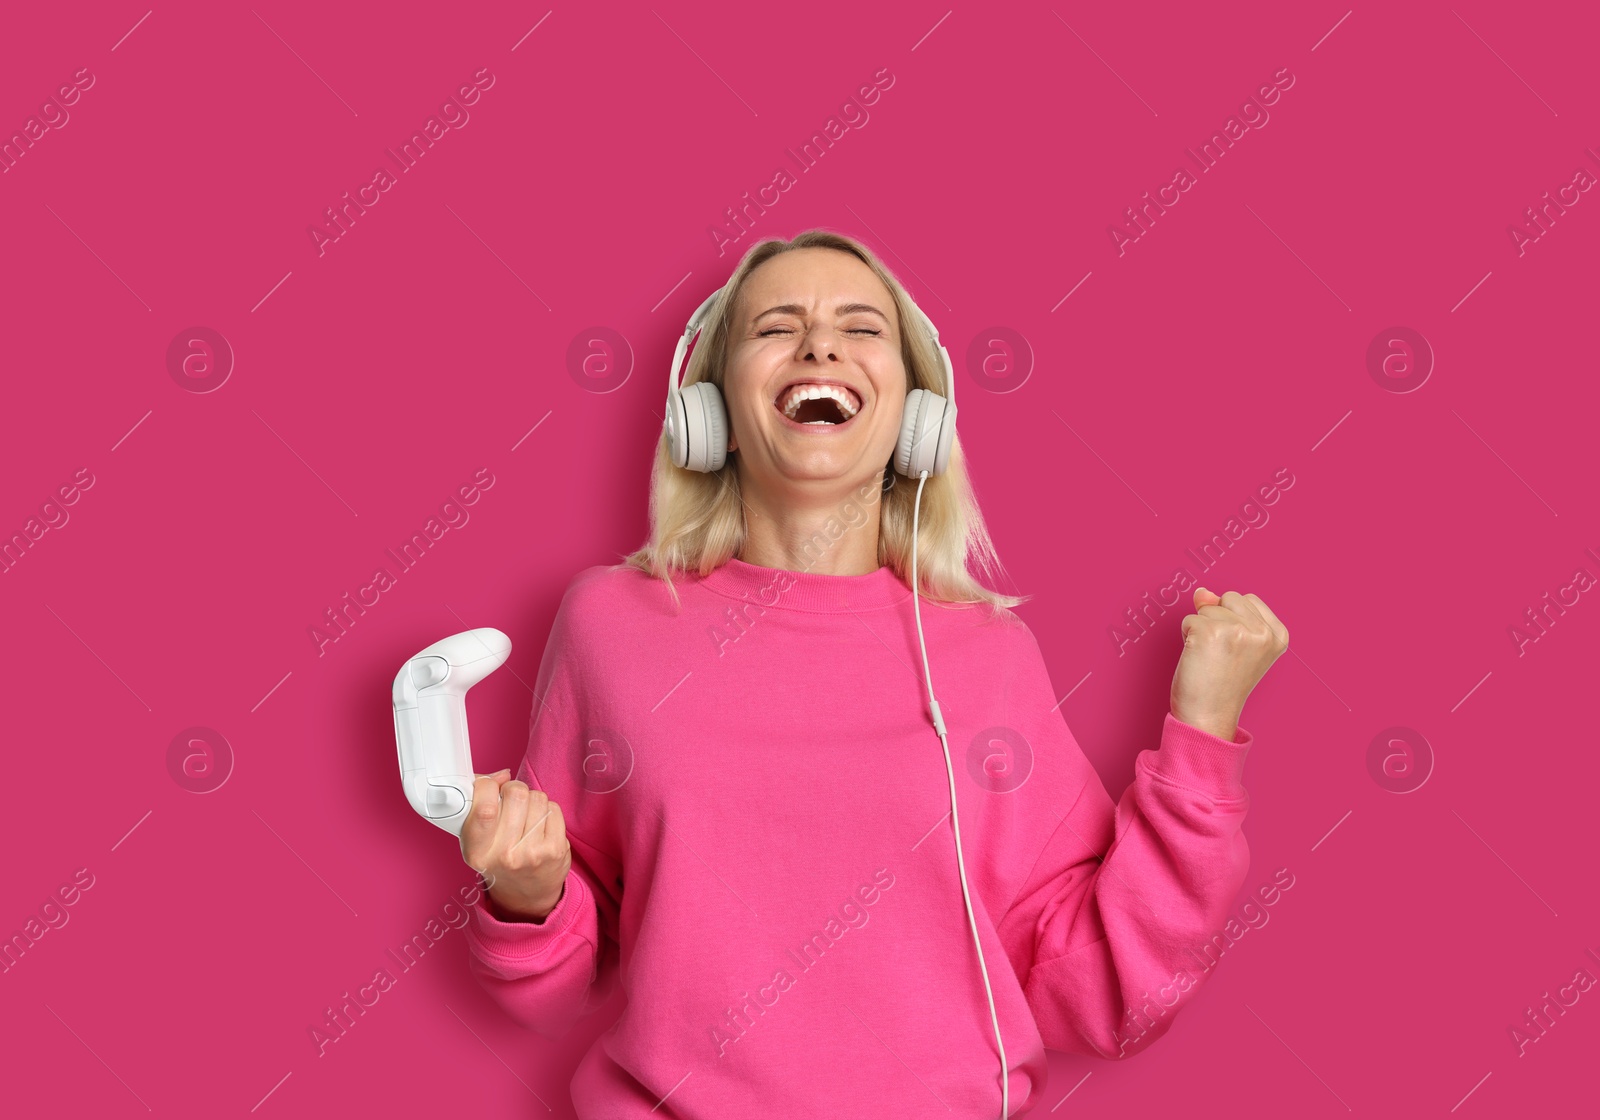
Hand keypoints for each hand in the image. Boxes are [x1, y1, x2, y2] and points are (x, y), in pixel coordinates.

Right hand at [460, 769, 571, 921]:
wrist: (525, 896)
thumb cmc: (499, 861)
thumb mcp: (477, 840)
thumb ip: (479, 804)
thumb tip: (501, 775)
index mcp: (477, 852)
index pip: (484, 807)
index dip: (488, 786)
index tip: (489, 787)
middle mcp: (504, 855)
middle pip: (516, 793)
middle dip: (513, 790)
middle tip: (511, 802)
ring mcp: (532, 853)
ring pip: (537, 797)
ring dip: (532, 800)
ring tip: (526, 817)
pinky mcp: (555, 850)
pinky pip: (553, 808)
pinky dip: (547, 810)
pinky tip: (540, 825)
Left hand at [1169, 588, 1288, 740]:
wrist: (1209, 717)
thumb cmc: (1221, 684)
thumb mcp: (1235, 644)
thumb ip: (1225, 613)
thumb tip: (1202, 592)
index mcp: (1278, 635)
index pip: (1247, 599)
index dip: (1232, 620)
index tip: (1235, 650)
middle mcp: (1263, 632)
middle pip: (1229, 597)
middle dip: (1217, 619)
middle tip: (1220, 654)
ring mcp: (1238, 631)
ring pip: (1207, 608)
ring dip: (1201, 629)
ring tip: (1210, 658)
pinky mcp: (1210, 633)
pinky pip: (1189, 619)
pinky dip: (1187, 637)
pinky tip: (1198, 659)